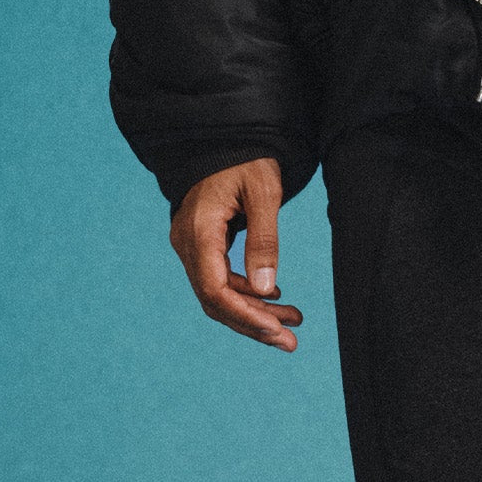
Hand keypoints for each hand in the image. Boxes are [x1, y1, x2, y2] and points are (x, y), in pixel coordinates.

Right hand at [170, 158, 302, 351]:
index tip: (275, 332)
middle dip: (254, 324)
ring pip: (218, 295)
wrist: (224, 139)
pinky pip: (219, 280)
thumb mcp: (264, 192)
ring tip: (294, 321)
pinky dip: (247, 294)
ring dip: (254, 312)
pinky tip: (276, 299)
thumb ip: (265, 239)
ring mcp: (190, 246)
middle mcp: (187, 243)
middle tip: (291, 342)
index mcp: (200, 230)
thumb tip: (267, 289)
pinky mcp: (200, 246)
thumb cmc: (247, 159)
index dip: (244, 316)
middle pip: (215, 300)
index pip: (214, 289)